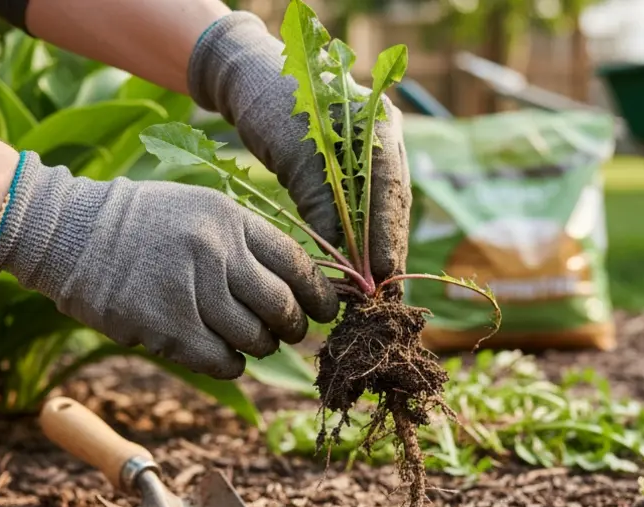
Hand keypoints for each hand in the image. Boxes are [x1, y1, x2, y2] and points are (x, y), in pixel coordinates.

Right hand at [0, 153, 338, 378]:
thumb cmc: (140, 224)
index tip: (326, 310)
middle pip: (282, 307)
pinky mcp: (166, 329)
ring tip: (248, 341)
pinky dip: (232, 365)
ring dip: (259, 347)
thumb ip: (245, 241)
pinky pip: (222, 361)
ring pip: (256, 340)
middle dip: (293, 327)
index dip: (320, 295)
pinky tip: (223, 355)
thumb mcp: (199, 209)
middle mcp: (216, 253)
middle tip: (287, 332)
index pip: (298, 264)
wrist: (68, 233)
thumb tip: (296, 285)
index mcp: (230, 219)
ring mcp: (191, 292)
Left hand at [188, 12, 410, 282]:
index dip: (387, 234)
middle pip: (393, 203)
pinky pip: (367, 209)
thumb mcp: (293, 152)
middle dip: (388, 249)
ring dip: (379, 249)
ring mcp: (374, 151)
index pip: (389, 188)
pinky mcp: (356, 167)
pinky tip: (360, 267)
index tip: (382, 271)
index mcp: (377, 123)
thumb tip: (342, 252)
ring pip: (384, 210)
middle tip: (385, 292)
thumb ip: (319, 199)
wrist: (250, 77)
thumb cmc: (270, 103)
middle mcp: (384, 137)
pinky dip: (363, 238)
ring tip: (377, 289)